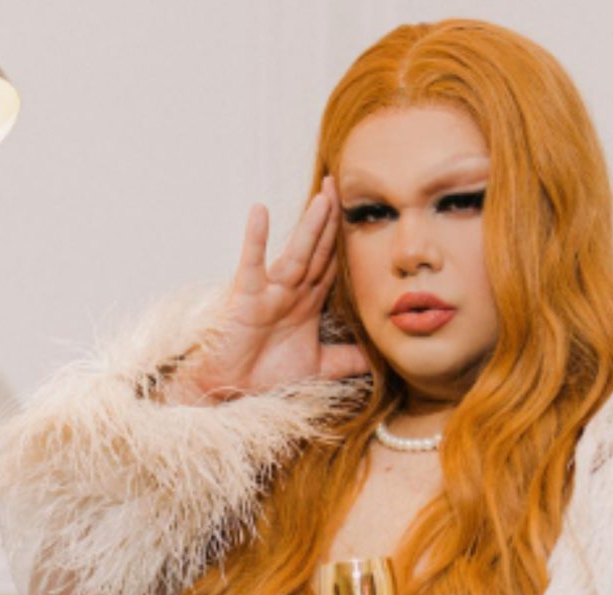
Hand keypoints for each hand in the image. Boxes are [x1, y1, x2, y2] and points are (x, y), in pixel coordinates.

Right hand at [191, 176, 368, 399]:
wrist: (230, 390)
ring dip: (311, 227)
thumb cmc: (267, 375)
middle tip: (341, 185)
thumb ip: (349, 359)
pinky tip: (260, 212)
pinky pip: (252, 265)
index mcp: (308, 303)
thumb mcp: (319, 367)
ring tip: (323, 197)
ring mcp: (270, 293)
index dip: (346, 240)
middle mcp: (291, 292)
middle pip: (318, 250)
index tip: (361, 211)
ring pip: (297, 254)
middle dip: (331, 220)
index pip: (332, 264)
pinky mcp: (247, 299)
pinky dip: (256, 240)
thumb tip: (382, 360)